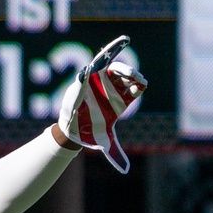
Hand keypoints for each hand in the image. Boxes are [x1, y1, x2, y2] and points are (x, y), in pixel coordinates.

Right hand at [55, 35, 146, 173]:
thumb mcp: (105, 141)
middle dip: (131, 74)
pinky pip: (102, 59)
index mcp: (122, 100)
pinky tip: (124, 40)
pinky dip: (112, 49)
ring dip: (121, 64)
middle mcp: (114, 89)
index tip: (140, 84)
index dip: (140, 83)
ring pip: (116, 67)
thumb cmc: (90, 131)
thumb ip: (115, 154)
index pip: (137, 87)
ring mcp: (102, 81)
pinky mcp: (89, 75)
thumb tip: (124, 171)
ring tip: (123, 65)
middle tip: (133, 77)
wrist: (72, 127)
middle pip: (128, 76)